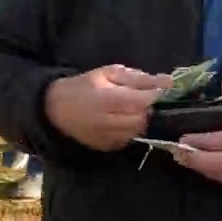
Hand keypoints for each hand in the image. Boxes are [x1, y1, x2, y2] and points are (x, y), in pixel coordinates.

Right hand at [44, 64, 172, 151]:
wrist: (55, 109)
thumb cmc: (82, 86)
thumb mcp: (106, 74)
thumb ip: (136, 78)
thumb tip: (166, 81)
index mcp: (106, 99)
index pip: (142, 100)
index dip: (155, 95)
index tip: (160, 88)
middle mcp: (108, 122)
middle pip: (143, 118)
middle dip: (147, 108)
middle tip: (141, 98)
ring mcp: (107, 137)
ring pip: (138, 131)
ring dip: (140, 119)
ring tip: (130, 109)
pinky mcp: (107, 147)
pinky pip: (128, 139)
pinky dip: (130, 130)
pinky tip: (120, 120)